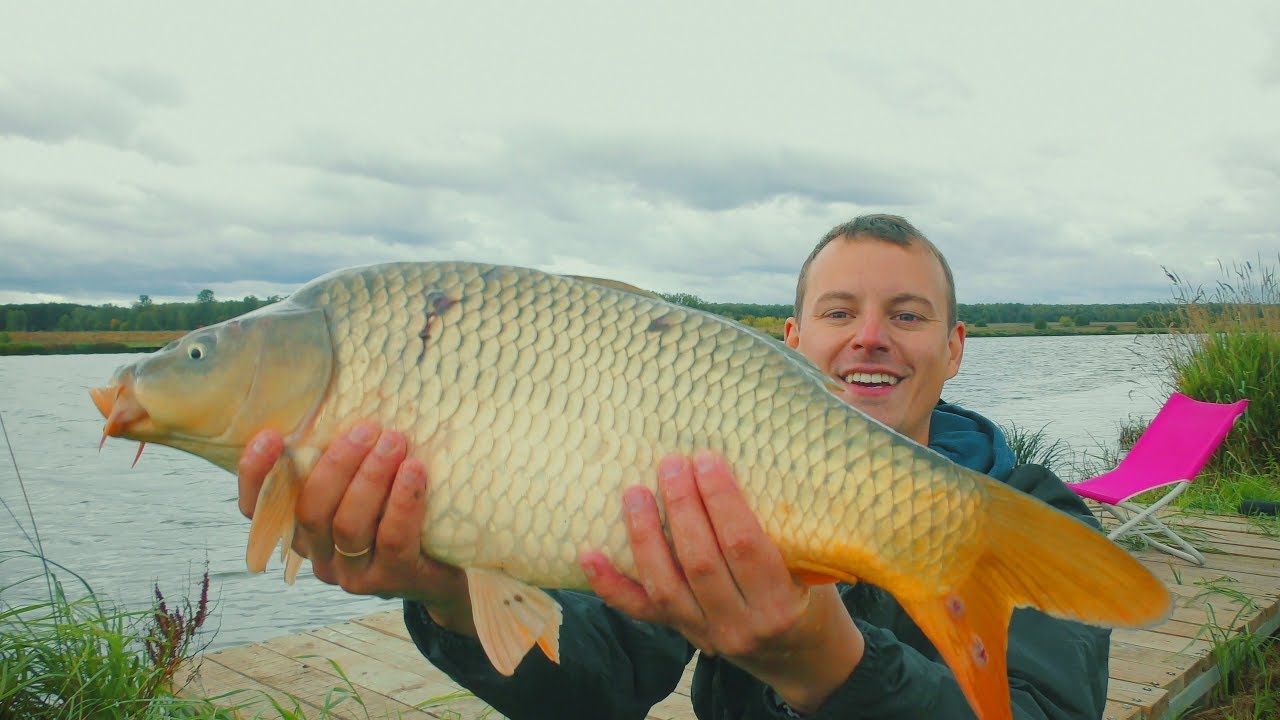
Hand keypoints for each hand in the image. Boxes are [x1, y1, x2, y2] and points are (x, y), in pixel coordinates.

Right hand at [237, 423, 474, 632]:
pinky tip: (415, 471)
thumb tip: (344, 401)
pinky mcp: (392, 579)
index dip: (255, 475)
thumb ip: (345, 463)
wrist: (445, 567)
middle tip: (366, 429)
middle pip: (311, 511)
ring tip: (394, 441)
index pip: (259, 509)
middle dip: (336, 465)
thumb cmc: (398, 513)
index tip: (269, 436)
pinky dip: (402, 501)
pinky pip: (392, 538)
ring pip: (348, 525)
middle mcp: (320, 556)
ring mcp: (354, 574)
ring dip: (370, 477)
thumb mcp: (365, 488)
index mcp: (302, 530)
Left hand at [579, 451, 864, 713]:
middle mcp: (739, 625)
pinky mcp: (680, 634)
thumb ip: (782, 532)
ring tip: (634, 492)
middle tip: (670, 463)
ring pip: (664, 585)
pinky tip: (589, 553)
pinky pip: (639, 610)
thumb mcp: (813, 569)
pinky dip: (609, 584)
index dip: (722, 500)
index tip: (707, 459)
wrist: (803, 659)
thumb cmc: (811, 598)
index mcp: (779, 604)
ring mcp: (704, 634)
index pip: (743, 546)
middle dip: (681, 507)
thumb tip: (744, 458)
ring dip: (644, 535)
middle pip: (699, 561)